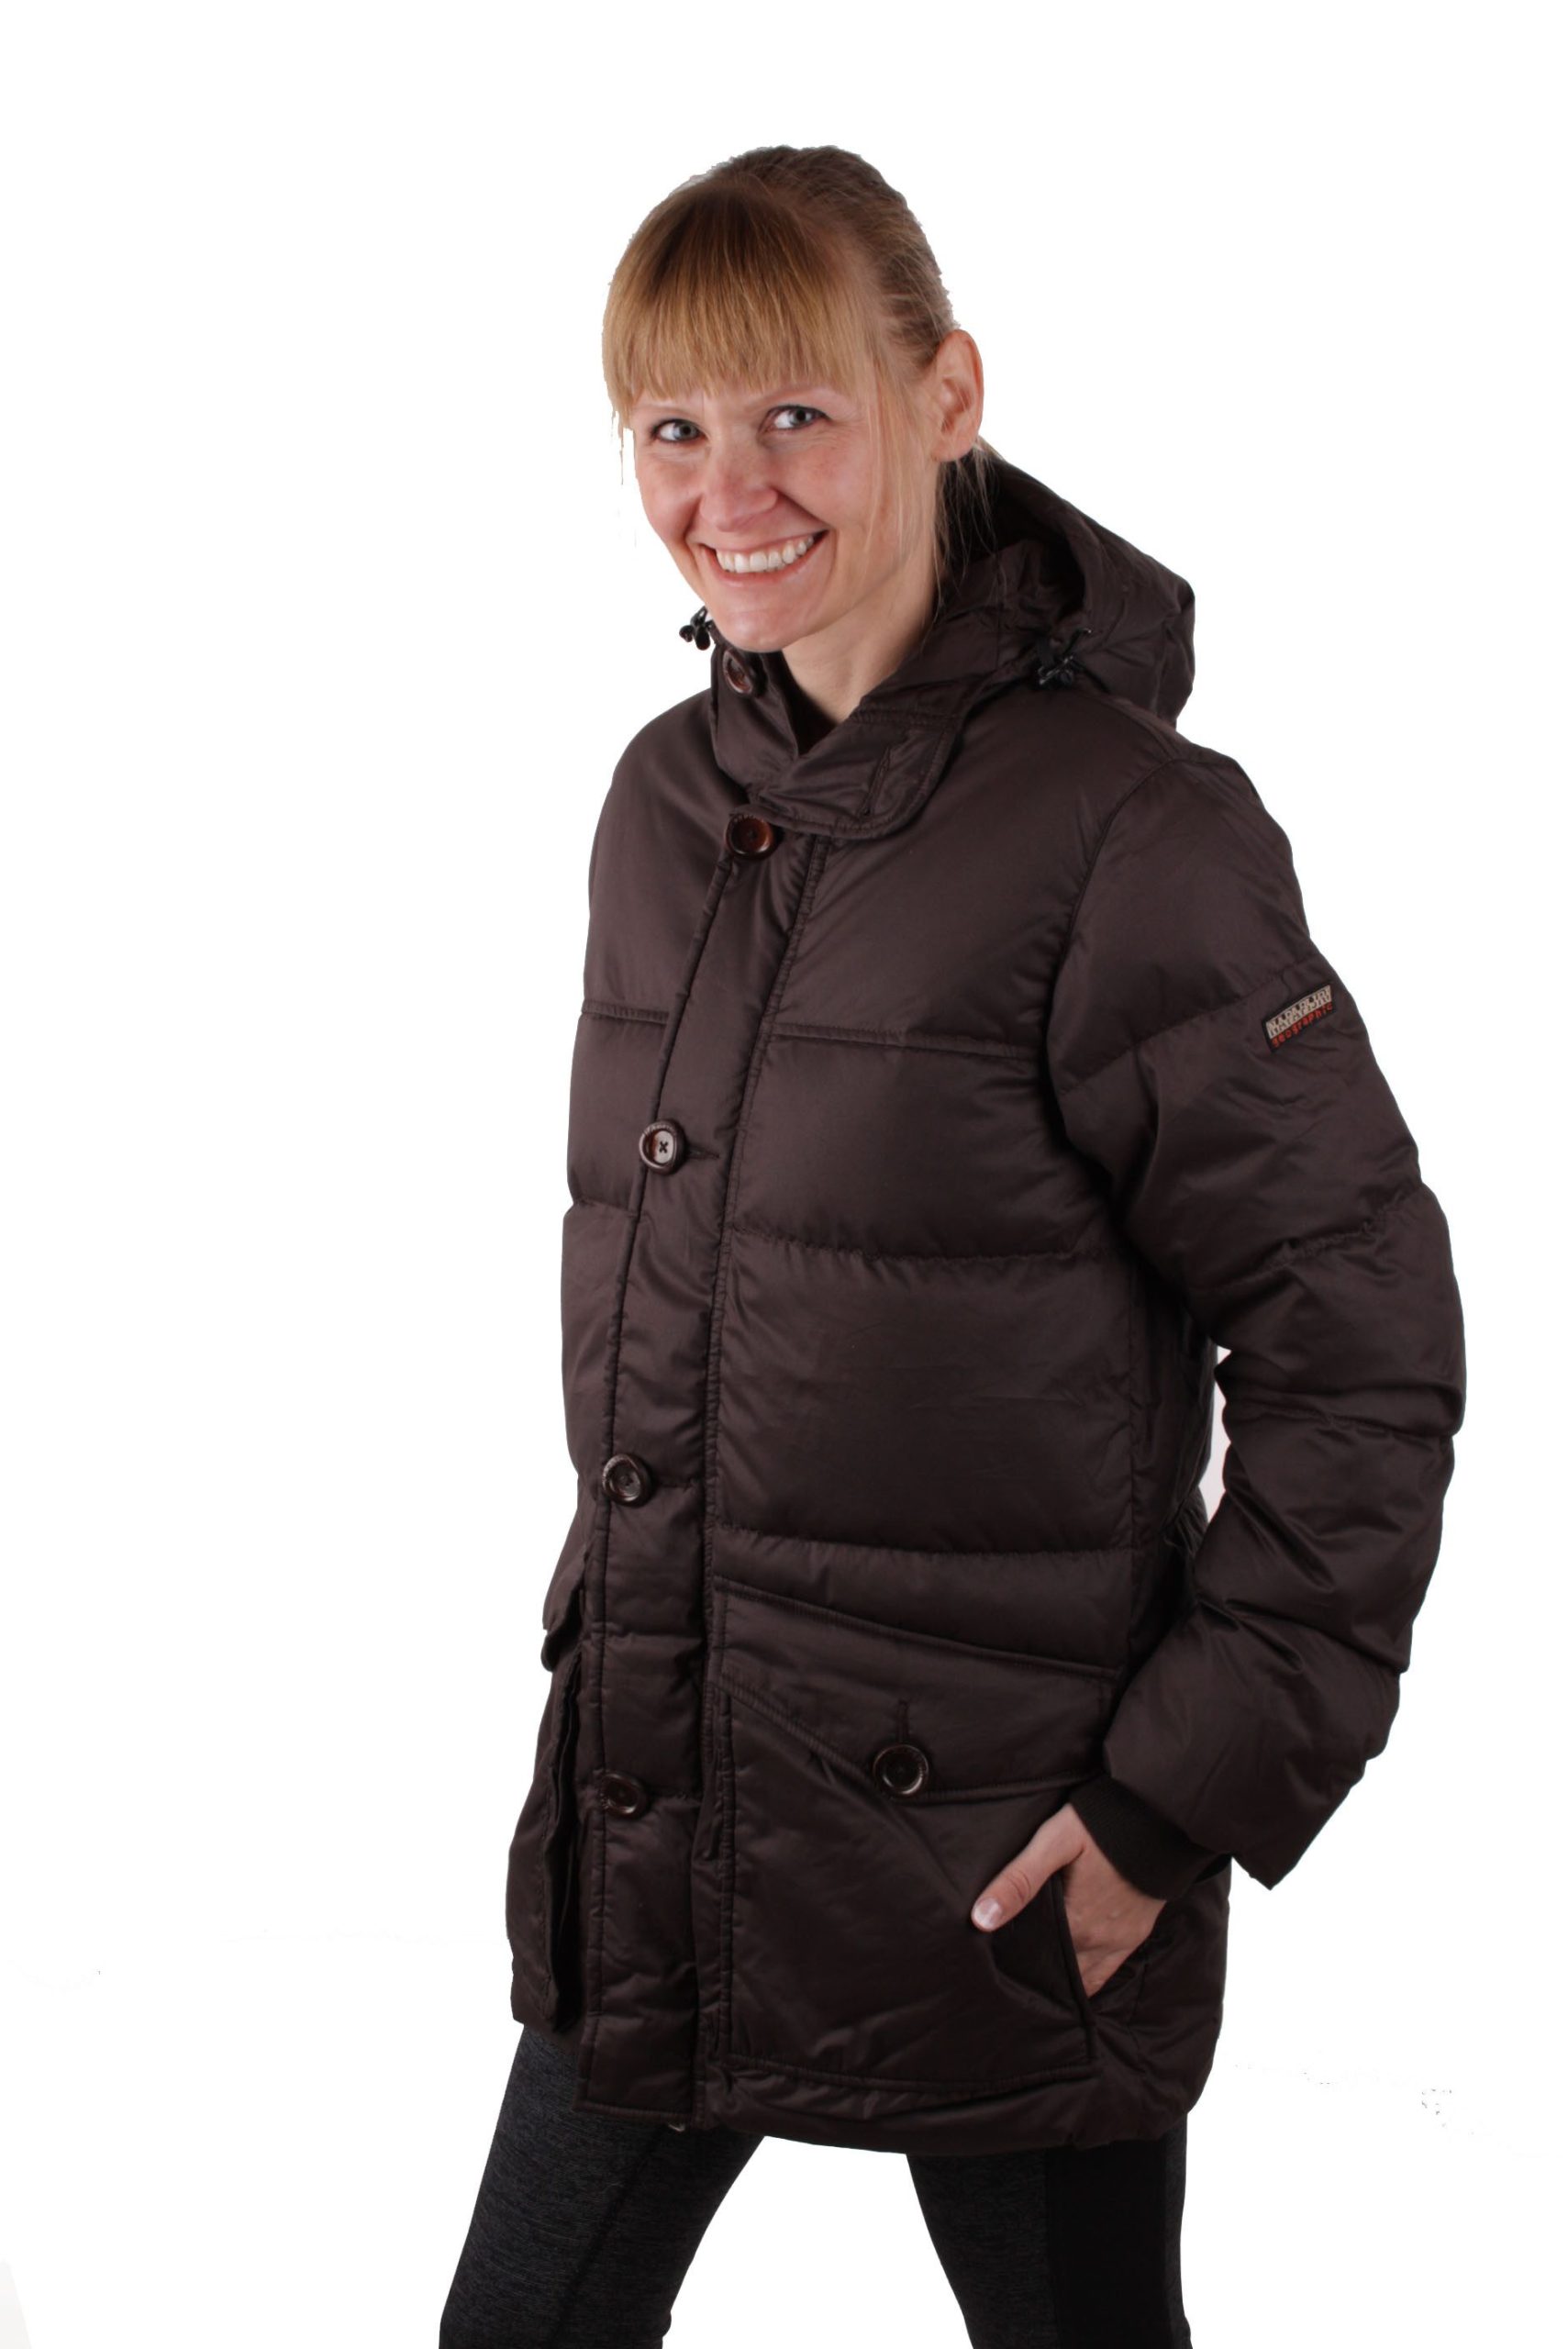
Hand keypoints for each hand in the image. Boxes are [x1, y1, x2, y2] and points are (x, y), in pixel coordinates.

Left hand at [969, 1800, 1162, 1996]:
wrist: (1159, 1816)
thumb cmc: (1101, 1824)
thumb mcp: (1054, 1843)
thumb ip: (1019, 1881)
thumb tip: (981, 1920)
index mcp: (1074, 1925)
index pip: (1035, 1957)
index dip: (1014, 1959)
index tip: (995, 1961)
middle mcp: (1097, 1942)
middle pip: (1058, 1967)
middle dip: (1035, 1969)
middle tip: (1009, 1969)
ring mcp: (1120, 1940)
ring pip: (1082, 1974)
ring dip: (1061, 1976)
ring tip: (1036, 1974)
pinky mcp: (1136, 1932)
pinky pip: (1108, 1970)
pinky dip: (1089, 1977)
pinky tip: (1072, 1973)